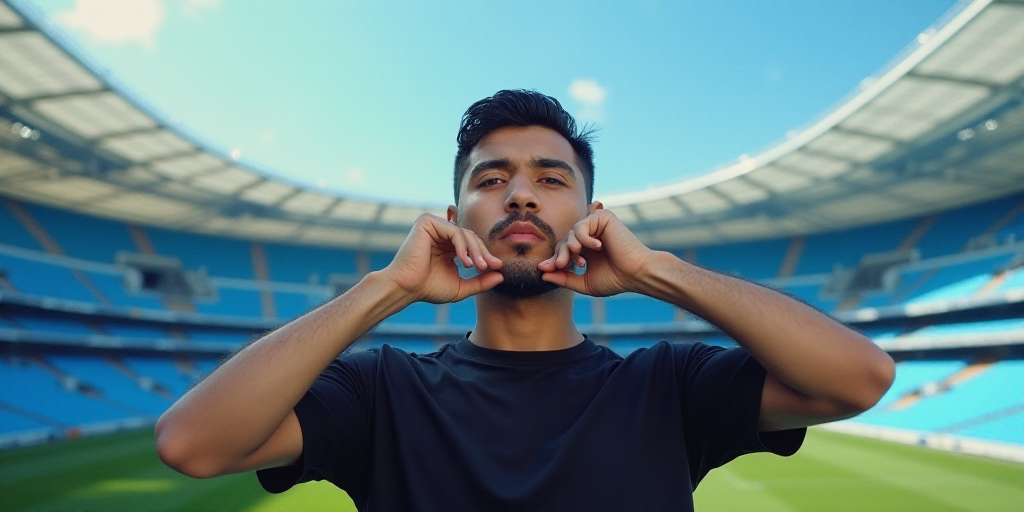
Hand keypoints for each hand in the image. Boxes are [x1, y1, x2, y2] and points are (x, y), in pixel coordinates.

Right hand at [382, 214, 503, 303]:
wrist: (406, 288)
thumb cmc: (428, 288)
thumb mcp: (461, 286)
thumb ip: (480, 282)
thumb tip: (502, 276)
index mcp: (447, 244)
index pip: (472, 243)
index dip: (485, 255)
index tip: (497, 267)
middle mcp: (440, 232)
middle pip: (471, 236)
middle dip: (483, 252)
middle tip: (491, 266)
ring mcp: (433, 225)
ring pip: (464, 233)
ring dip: (475, 250)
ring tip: (477, 267)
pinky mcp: (427, 222)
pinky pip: (453, 230)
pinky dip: (462, 245)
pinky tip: (465, 261)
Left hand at [538, 209, 652, 296]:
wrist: (636, 273)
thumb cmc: (615, 279)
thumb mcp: (584, 282)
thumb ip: (564, 278)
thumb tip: (543, 274)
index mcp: (587, 249)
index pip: (563, 250)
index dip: (554, 259)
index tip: (544, 269)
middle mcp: (591, 236)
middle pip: (565, 240)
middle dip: (560, 254)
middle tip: (562, 265)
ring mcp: (597, 226)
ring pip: (571, 231)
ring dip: (571, 247)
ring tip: (581, 260)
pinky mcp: (603, 218)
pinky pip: (582, 225)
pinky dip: (584, 238)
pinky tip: (597, 247)